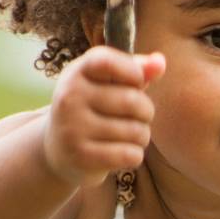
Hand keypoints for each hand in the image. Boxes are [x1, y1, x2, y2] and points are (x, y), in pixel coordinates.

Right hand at [41, 46, 165, 186]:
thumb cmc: (94, 110)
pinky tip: (123, 153)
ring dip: (142, 136)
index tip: (137, 82)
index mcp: (75, 73)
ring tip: (129, 136)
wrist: (59, 151)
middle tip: (139, 117)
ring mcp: (73, 128)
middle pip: (133, 100)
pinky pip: (130, 154)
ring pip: (136, 131)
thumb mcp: (108, 84)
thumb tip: (160, 62)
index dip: (134, 71)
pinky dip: (135, 155)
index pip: (108, 62)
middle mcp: (70, 98)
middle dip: (146, 111)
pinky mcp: (82, 156)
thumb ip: (135, 70)